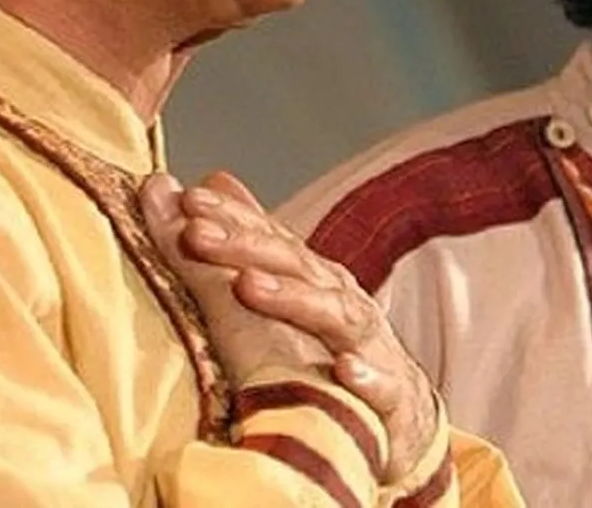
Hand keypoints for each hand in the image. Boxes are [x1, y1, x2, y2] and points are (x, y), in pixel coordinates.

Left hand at [141, 170, 438, 482]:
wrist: (403, 407)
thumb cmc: (333, 344)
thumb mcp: (292, 289)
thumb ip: (246, 240)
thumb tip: (199, 183)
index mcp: (314, 277)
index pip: (270, 237)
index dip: (231, 215)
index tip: (187, 199)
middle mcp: (341, 299)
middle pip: (294, 266)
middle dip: (244, 246)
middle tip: (195, 233)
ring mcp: (367, 344)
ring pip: (335, 315)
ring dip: (294, 299)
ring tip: (247, 287)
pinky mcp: (389, 396)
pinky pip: (380, 386)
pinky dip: (365, 376)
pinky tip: (344, 369)